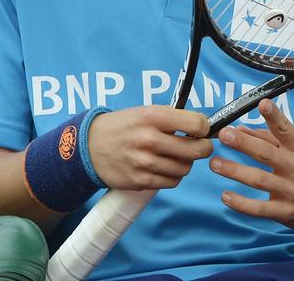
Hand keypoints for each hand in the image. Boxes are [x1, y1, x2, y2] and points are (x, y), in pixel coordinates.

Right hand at [87, 106, 212, 190]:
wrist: (89, 146)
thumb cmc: (123, 126)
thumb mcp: (146, 112)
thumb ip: (173, 119)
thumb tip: (204, 128)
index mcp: (153, 116)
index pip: (197, 124)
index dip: (205, 128)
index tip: (203, 130)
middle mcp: (149, 139)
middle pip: (196, 150)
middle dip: (204, 148)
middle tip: (201, 146)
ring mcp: (144, 162)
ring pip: (185, 168)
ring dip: (186, 163)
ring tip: (176, 156)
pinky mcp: (140, 180)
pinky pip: (171, 182)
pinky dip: (173, 176)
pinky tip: (165, 167)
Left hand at [211, 99, 293, 230]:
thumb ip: (270, 138)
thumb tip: (241, 129)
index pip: (286, 130)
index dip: (274, 116)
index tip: (262, 103)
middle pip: (267, 154)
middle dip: (244, 143)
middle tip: (224, 135)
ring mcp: (291, 191)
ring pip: (259, 180)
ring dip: (235, 171)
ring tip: (215, 163)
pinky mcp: (285, 212)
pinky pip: (260, 208)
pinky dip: (241, 203)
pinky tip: (225, 196)